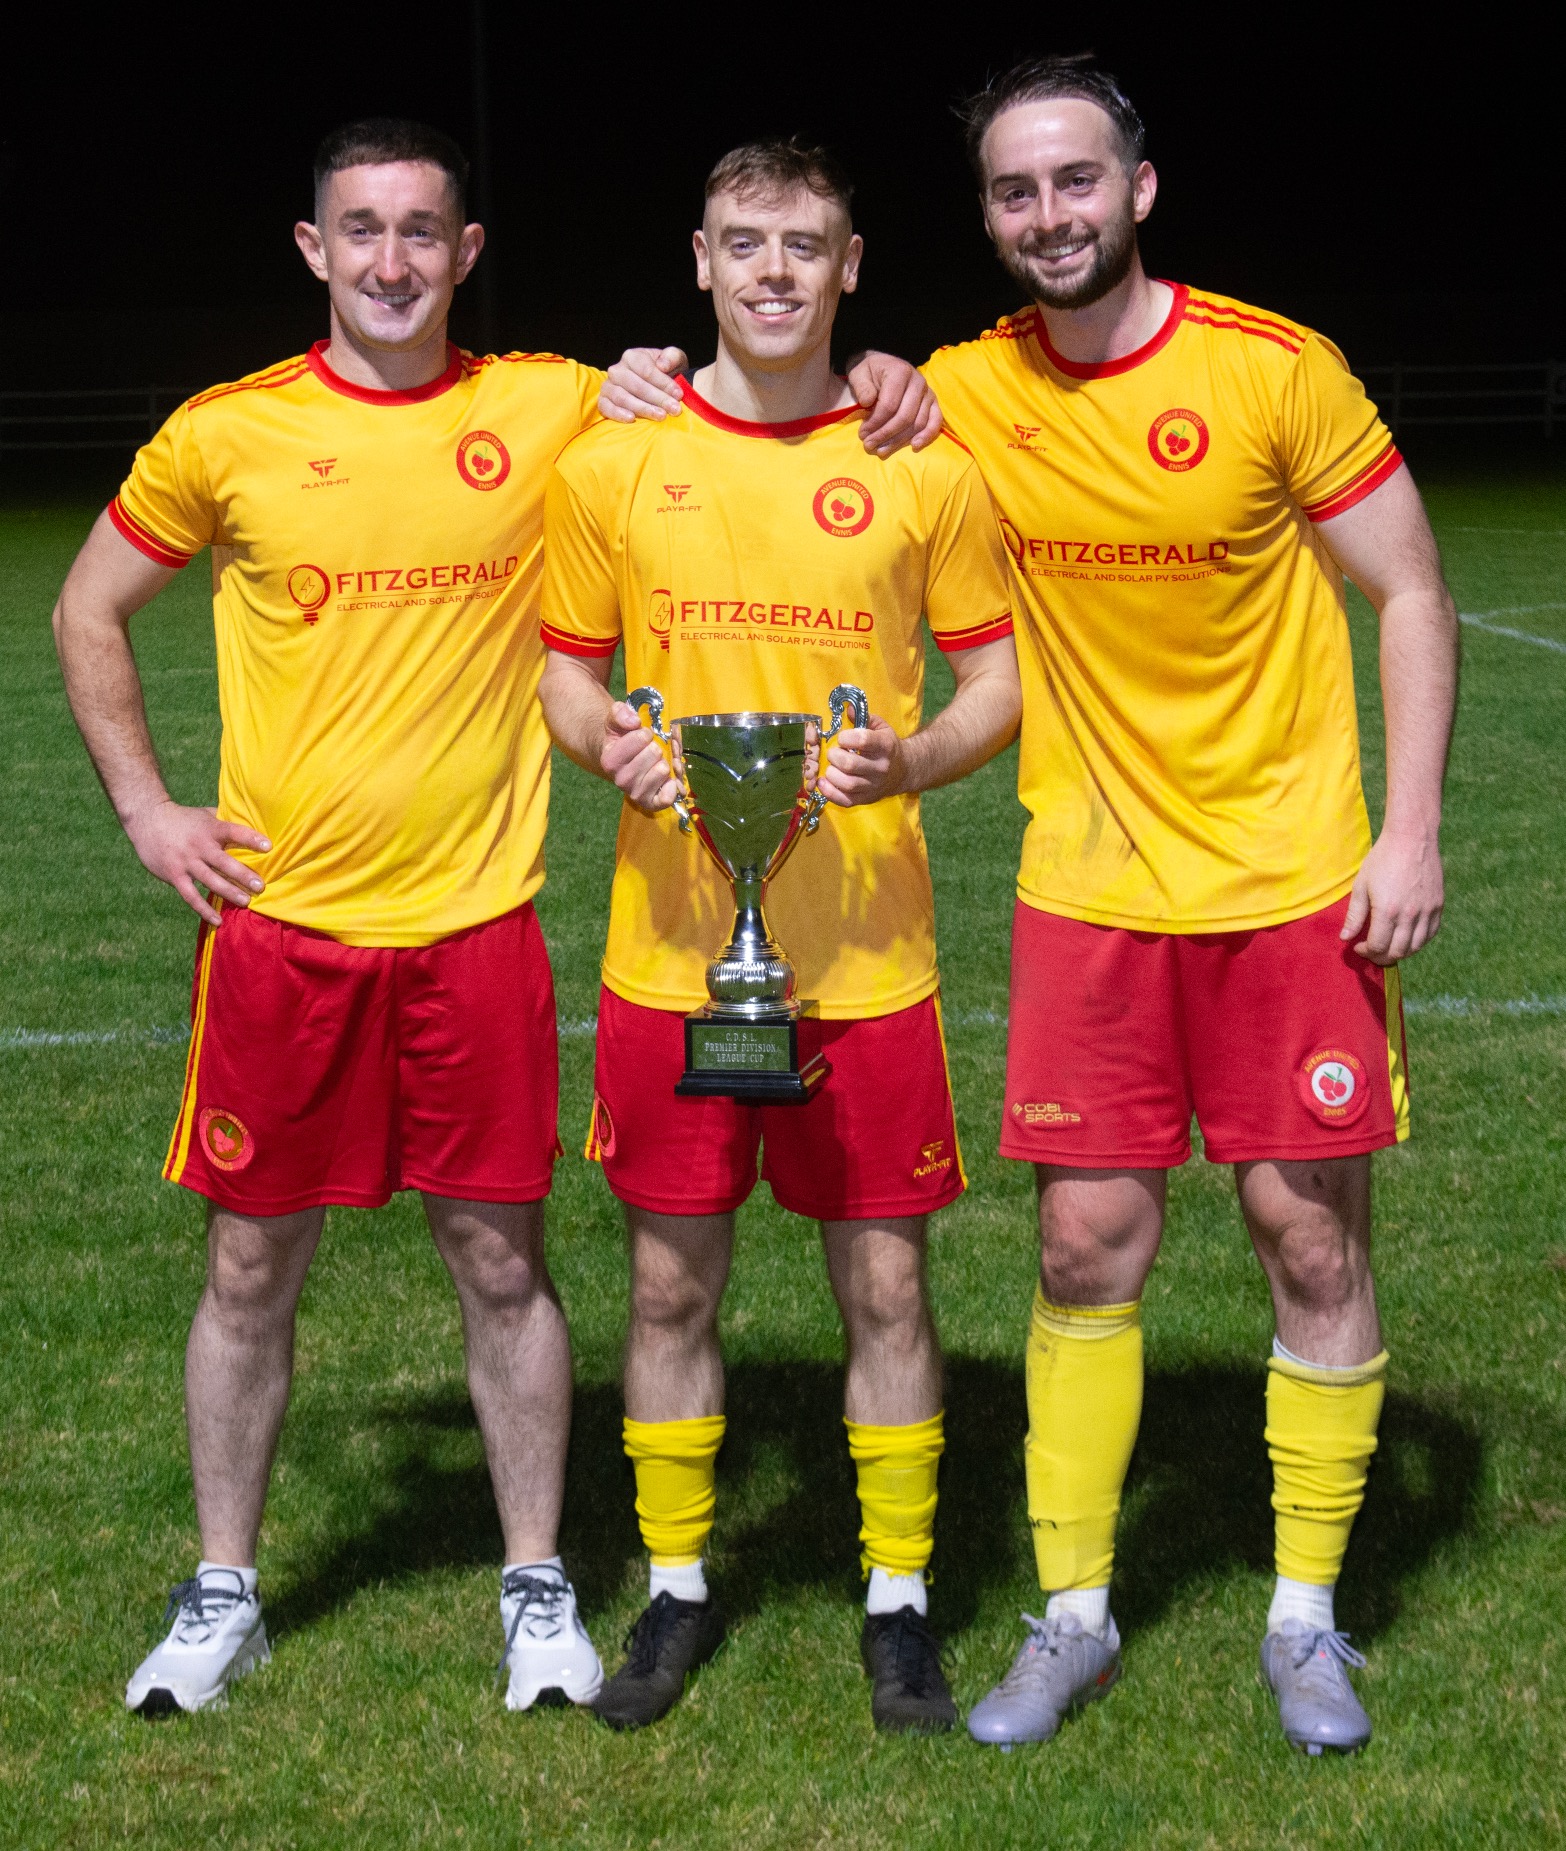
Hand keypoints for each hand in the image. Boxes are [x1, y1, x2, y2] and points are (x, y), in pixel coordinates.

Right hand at [124, 798, 269, 926]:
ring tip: (246, 902)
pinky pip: (191, 896)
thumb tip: (251, 823)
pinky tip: (218, 921)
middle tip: (261, 886)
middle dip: (243, 875)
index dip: (251, 839)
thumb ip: (225, 821)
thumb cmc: (183, 818)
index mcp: (210, 829)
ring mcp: (186, 862)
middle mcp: (199, 846)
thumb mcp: (205, 814)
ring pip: (210, 880)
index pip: (234, 832)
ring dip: (229, 892)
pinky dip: (204, 910)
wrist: (147, 819)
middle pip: (224, 862)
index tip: (269, 846)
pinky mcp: (174, 875)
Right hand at [599, 348, 687, 423]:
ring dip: (643, 408)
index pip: (647, 370)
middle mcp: (617, 370)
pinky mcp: (603, 401)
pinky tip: (632, 419)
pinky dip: (617, 414)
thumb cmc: (666, 373)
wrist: (655, 388)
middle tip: (674, 409)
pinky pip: (606, 407)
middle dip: (657, 398)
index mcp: (633, 356)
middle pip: (636, 385)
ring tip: (661, 416)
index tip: (679, 395)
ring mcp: (608, 386)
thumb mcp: (675, 360)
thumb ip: (672, 357)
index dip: (664, 383)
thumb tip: (662, 365)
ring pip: (622, 397)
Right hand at [602, 701, 677, 811]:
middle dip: (656, 747)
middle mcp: (620, 780)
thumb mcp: (616, 721)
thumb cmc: (621, 739)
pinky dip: (671, 786)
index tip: (641, 737)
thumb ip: (620, 713)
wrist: (621, 760)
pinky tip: (665, 778)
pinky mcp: (650, 804)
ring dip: (664, 762)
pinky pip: (667, 797)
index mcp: (610, 760)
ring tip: (655, 762)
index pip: (641, 738)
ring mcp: (635, 793)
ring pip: (663, 770)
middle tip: (649, 750)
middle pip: (655, 753)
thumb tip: (634, 721)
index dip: (645, 733)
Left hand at [817, 717, 904, 806]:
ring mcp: (874, 785)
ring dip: (832, 774)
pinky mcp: (866, 799)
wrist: (904, 771)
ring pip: (847, 784)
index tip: (842, 738)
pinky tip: (823, 783)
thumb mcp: (881, 728)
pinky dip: (830, 793)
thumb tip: (847, 710)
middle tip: (833, 753)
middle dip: (835, 756)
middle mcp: (881, 767)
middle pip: (850, 764)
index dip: (846, 737)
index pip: (863, 740)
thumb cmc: (887, 747)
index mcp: (885, 746)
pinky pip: (845, 800)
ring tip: (831, 767)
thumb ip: (864, 717)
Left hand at [845, 353, 941, 456]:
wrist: (884, 367)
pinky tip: (914, 446)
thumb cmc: (871, 373)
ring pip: (918, 423)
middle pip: (904, 417)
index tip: (862, 434)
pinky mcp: (933, 403)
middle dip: (885, 435)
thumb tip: (867, 402)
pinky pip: (935, 421)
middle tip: (869, 445)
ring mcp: (928, 393)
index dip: (875, 423)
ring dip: (900, 441)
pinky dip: (927, 436)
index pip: (889, 405)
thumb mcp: (859, 374)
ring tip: (882, 451)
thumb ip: (862, 387)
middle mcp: (918, 382)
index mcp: (900, 372)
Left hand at [1341, 828, 1443, 963]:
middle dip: (1381, 957)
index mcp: (1387, 911)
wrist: (1411, 839)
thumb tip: (1345, 938)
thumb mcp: (1361, 886)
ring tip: (1388, 946)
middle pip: (1397, 952)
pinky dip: (1418, 942)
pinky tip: (1406, 937)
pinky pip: (1431, 933)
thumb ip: (1354, 915)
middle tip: (1372, 951)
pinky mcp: (1438, 905)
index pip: (1378, 946)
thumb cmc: (1382, 860)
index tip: (1359, 946)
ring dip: (1400, 952)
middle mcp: (1410, 915)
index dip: (1366, 952)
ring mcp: (1427, 911)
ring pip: (1416, 947)